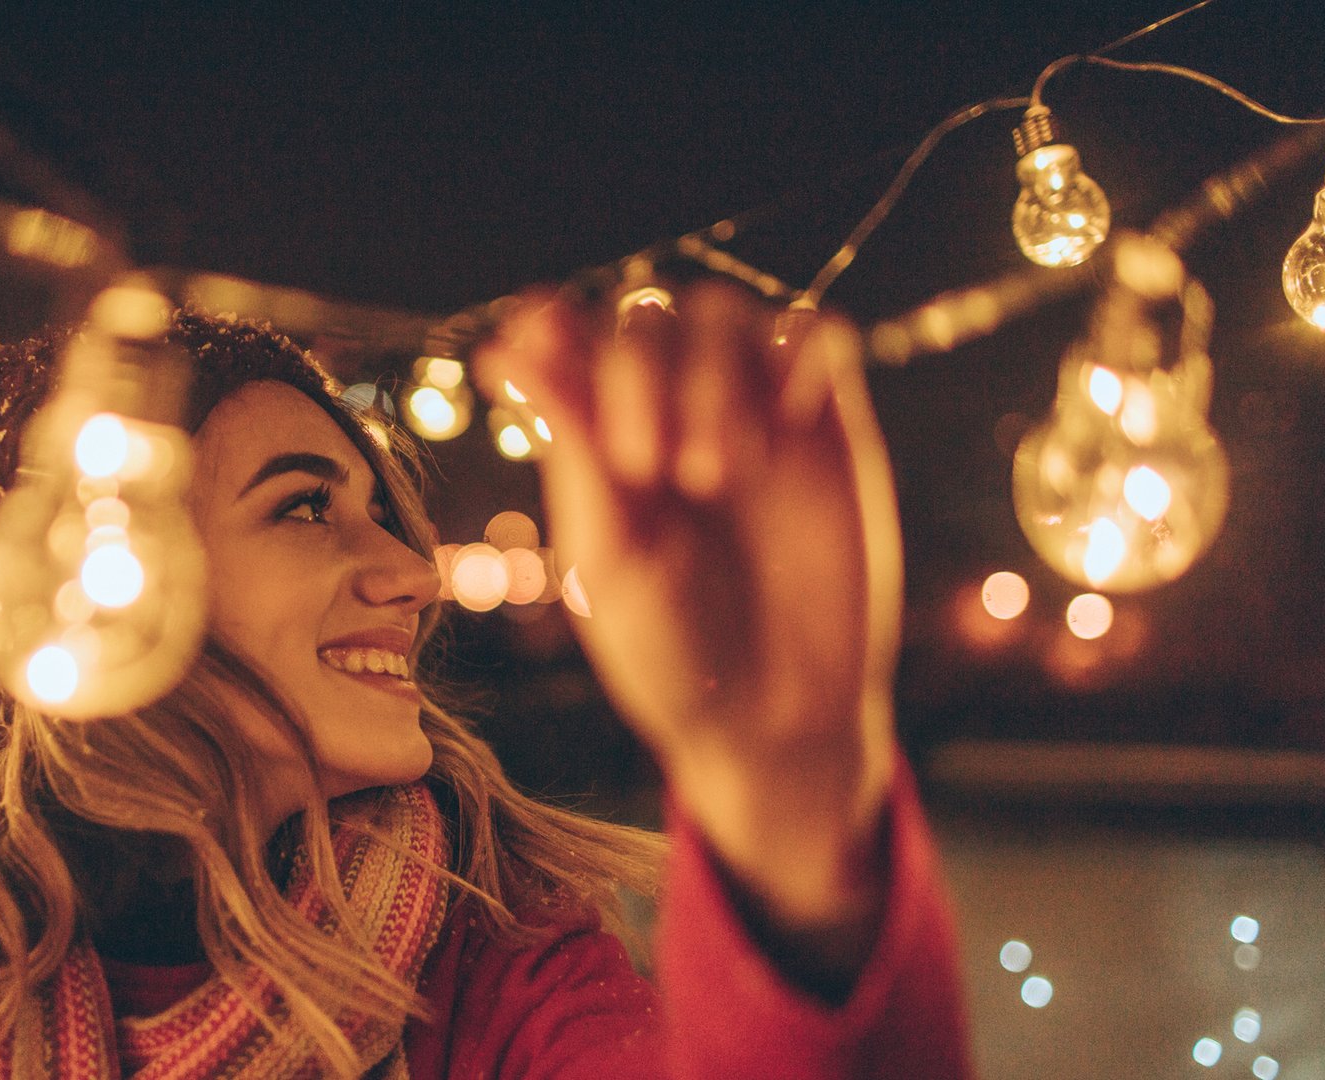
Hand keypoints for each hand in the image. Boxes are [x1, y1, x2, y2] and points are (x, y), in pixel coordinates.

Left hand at [474, 283, 902, 947]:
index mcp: (596, 441)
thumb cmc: (670, 653)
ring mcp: (749, 412)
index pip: (568, 336)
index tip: (543, 331)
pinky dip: (800, 353)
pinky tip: (788, 424)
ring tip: (715, 474)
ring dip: (713, 371)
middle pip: (647, 315)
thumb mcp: (610, 553)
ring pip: (727, 312)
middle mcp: (668, 412)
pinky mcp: (824, 424)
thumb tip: (500, 347)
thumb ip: (572, 442)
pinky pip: (819, 334)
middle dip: (639, 371)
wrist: (774, 719)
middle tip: (650, 468)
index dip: (554, 320)